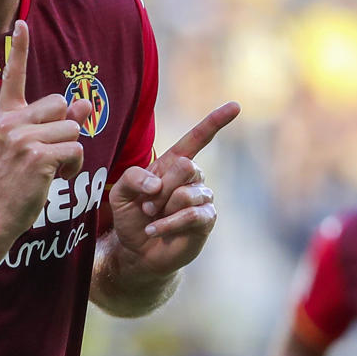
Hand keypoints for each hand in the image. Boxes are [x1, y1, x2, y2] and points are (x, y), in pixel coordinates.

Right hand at [0, 20, 93, 239]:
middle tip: (51, 154)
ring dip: (73, 152)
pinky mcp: (37, 156)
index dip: (19, 50)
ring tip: (53, 169)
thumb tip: (86, 105)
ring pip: (73, 130)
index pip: (13, 77)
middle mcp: (11, 122)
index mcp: (6, 116)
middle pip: (61, 107)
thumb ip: (60, 122)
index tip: (21, 24)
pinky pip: (75, 149)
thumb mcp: (36, 145)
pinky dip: (74, 166)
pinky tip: (57, 177)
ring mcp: (22, 139)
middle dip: (67, 130)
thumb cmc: (18, 180)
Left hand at [106, 99, 240, 276]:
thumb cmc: (131, 216)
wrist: (136, 249)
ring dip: (161, 208)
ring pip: (186, 194)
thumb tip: (157, 185)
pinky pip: (191, 215)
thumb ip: (133, 178)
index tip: (236, 106)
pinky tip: (155, 229)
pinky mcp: (206, 220)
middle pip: (186, 167)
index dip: (216, 121)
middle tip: (147, 205)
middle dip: (160, 188)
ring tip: (151, 217)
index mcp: (175, 163)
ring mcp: (202, 198)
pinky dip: (168, 223)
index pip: (198, 138)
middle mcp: (194, 177)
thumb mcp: (121, 192)